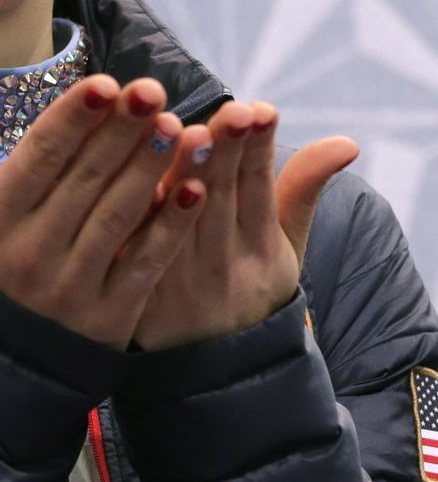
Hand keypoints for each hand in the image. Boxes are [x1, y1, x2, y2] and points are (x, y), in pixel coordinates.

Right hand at [0, 69, 206, 347]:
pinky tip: (193, 188)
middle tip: (152, 91)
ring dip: (150, 170)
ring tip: (178, 126)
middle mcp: (32, 250)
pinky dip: (171, 228)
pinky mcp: (108, 317)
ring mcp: (73, 286)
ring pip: (118, 217)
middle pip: (86, 179)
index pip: (39, 157)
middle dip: (121, 131)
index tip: (104, 83)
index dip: (72, 119)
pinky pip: (144, 266)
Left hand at [131, 101, 357, 349]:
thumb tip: (348, 142)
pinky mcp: (140, 289)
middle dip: (226, 153)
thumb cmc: (250, 285)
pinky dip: (140, 208)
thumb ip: (303, 189)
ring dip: (183, 174)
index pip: (261, 192)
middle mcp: (222, 266)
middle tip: (229, 111)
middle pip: (222, 200)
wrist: (211, 372)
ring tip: (188, 130)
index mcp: (262, 253)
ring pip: (180, 218)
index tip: (261, 109)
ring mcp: (180, 280)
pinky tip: (133, 168)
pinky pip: (138, 243)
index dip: (260, 151)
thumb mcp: (284, 247)